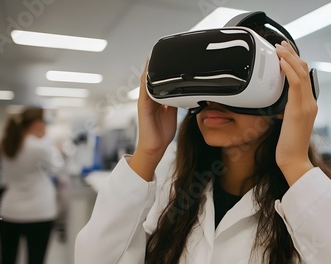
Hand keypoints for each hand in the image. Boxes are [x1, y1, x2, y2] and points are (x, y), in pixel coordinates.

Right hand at [129, 60, 176, 180]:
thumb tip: (186, 91)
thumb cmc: (163, 132)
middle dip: (156, 64)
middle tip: (163, 49)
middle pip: (153, 77)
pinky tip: (149, 71)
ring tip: (154, 54)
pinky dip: (146, 80)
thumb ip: (177, 100)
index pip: (160, 79)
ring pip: (147, 80)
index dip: (163, 68)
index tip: (170, 56)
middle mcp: (150, 97)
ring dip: (150, 68)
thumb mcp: (174, 112)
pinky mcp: (143, 106)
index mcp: (157, 98)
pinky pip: (145, 90)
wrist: (155, 147)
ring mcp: (145, 101)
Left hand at [275, 41, 315, 185]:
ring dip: (289, 58)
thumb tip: (278, 101)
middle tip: (281, 44)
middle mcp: (310, 103)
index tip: (285, 52)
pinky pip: (296, 84)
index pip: (305, 77)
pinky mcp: (298, 110)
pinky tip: (281, 62)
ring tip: (279, 48)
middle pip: (305, 71)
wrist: (294, 160)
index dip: (296, 62)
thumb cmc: (288, 145)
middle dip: (292, 55)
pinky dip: (289, 70)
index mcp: (309, 105)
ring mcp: (306, 105)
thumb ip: (287, 109)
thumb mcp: (288, 122)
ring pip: (301, 74)